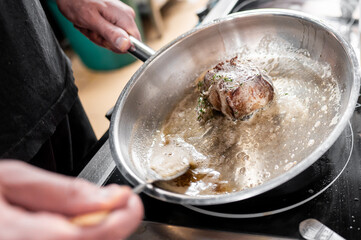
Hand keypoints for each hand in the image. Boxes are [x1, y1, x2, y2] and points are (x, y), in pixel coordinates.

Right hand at [0, 160, 142, 239]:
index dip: (115, 224)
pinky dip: (85, 239)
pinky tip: (79, 225)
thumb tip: (107, 198)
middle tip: (125, 207)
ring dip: (99, 235)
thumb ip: (60, 192)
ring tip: (101, 213)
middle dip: (112, 230)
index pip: (78, 239)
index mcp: (8, 237)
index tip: (133, 203)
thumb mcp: (10, 179)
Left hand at [56, 0, 140, 52]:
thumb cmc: (78, 3)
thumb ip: (111, 34)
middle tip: (91, 30)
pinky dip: (97, 31)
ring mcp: (120, 17)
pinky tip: (90, 23)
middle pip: (122, 42)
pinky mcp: (114, 18)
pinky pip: (109, 33)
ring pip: (113, 39)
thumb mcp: (92, 21)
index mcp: (125, 17)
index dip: (118, 47)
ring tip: (88, 25)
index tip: (103, 39)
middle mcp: (126, 17)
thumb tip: (127, 46)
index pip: (134, 43)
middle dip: (103, 40)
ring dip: (97, 36)